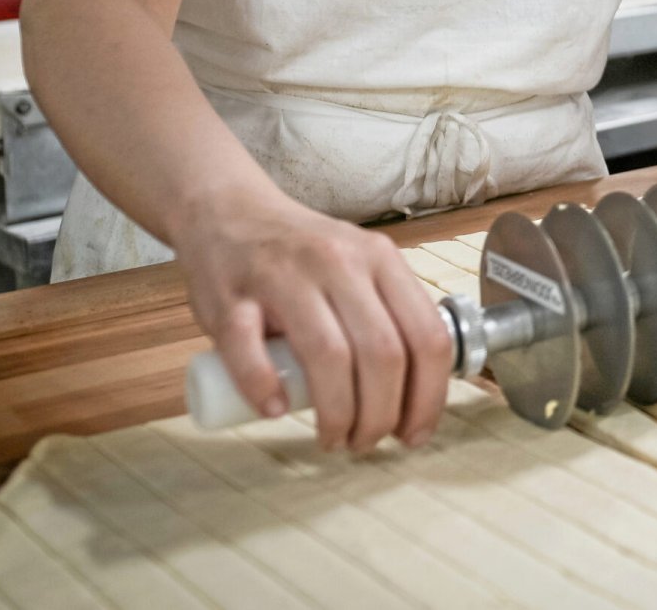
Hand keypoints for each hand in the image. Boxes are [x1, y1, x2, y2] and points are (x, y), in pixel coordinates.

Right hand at [171, 185, 452, 453]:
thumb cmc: (301, 254)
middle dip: (381, 416)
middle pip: (381, 354)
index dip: (428, 397)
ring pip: (328, 356)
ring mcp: (283, 276)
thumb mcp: (361, 266)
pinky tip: (275, 411)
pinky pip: (249, 350)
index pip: (426, 336)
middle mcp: (338, 262)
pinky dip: (264, 389)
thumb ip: (391, 312)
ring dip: (336, 414)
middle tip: (366, 443)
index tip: (414, 433)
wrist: (228, 212)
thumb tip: (422, 391)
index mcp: (380, 259)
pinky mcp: (231, 296)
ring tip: (332, 439)